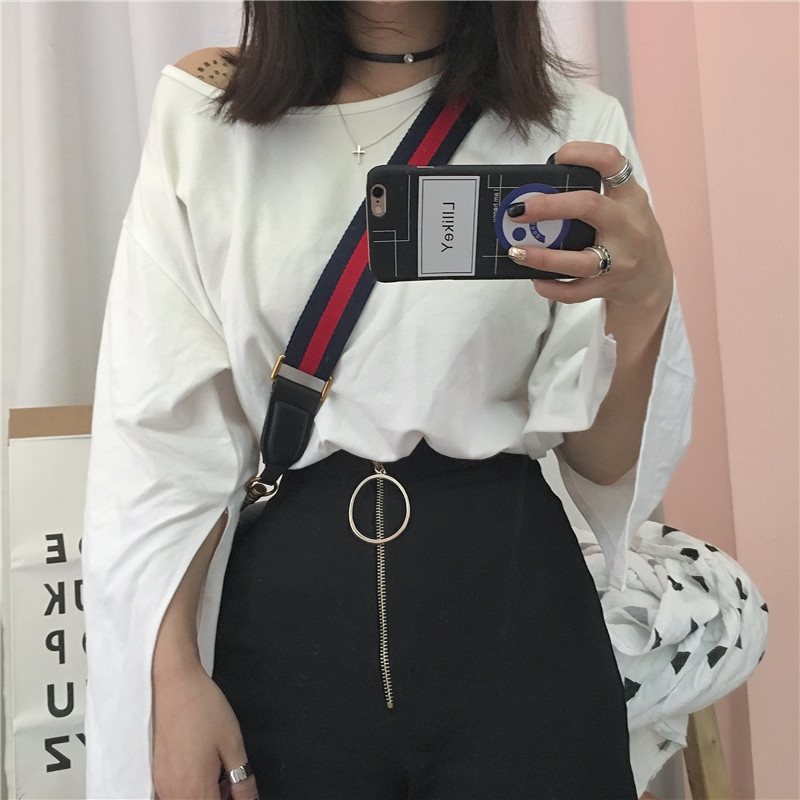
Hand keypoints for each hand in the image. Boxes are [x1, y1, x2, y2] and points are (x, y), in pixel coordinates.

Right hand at [152, 660, 257, 799]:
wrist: (174, 684)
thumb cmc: (201, 707)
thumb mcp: (233, 743)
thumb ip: (243, 779)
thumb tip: (249, 799)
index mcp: (196, 788)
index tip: (241, 793)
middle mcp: (174, 792)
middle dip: (220, 799)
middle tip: (234, 782)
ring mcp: (162, 784)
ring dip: (206, 795)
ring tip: (221, 772)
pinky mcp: (157, 774)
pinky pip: (174, 794)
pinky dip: (191, 790)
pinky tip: (203, 769)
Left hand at [506, 142, 672, 315]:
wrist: (652, 281)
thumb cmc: (627, 236)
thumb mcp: (623, 207)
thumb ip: (591, 196)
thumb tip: (534, 193)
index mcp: (629, 197)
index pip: (612, 162)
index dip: (583, 153)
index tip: (557, 157)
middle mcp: (628, 225)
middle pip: (589, 206)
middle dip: (549, 206)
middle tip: (518, 209)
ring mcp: (620, 259)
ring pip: (579, 260)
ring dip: (543, 257)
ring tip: (516, 251)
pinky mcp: (609, 286)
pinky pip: (576, 291)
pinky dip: (552, 287)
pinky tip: (536, 280)